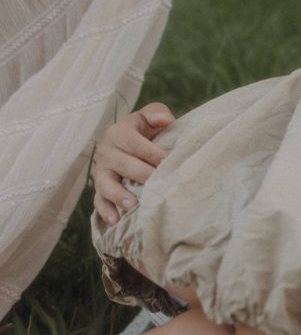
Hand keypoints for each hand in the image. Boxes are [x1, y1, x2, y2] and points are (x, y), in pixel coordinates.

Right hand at [93, 103, 174, 223]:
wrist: (129, 142)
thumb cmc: (146, 130)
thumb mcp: (150, 116)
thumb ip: (156, 112)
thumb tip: (164, 120)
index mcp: (118, 132)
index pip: (134, 143)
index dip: (151, 152)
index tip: (167, 162)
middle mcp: (106, 152)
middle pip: (123, 165)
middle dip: (141, 175)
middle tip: (157, 185)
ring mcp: (101, 171)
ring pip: (106, 184)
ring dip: (119, 196)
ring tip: (133, 206)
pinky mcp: (100, 188)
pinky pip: (99, 200)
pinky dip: (106, 211)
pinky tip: (116, 222)